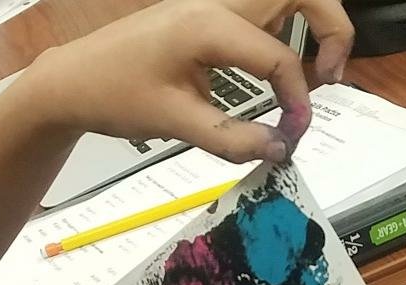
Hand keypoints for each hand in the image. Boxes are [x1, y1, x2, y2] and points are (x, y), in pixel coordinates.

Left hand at [21, 0, 353, 163]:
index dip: (298, 99)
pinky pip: (262, 13)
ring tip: (317, 74)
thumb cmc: (116, 97)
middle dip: (332, 28)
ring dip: (312, 25)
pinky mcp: (208, 17)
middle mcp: (217, 3)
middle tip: (331, 78)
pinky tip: (280, 74)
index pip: (278, 56)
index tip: (294, 136)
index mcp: (208, 24)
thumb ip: (231, 139)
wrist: (73, 80)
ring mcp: (213, 5)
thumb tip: (281, 150)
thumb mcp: (174, 123)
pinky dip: (286, 34)